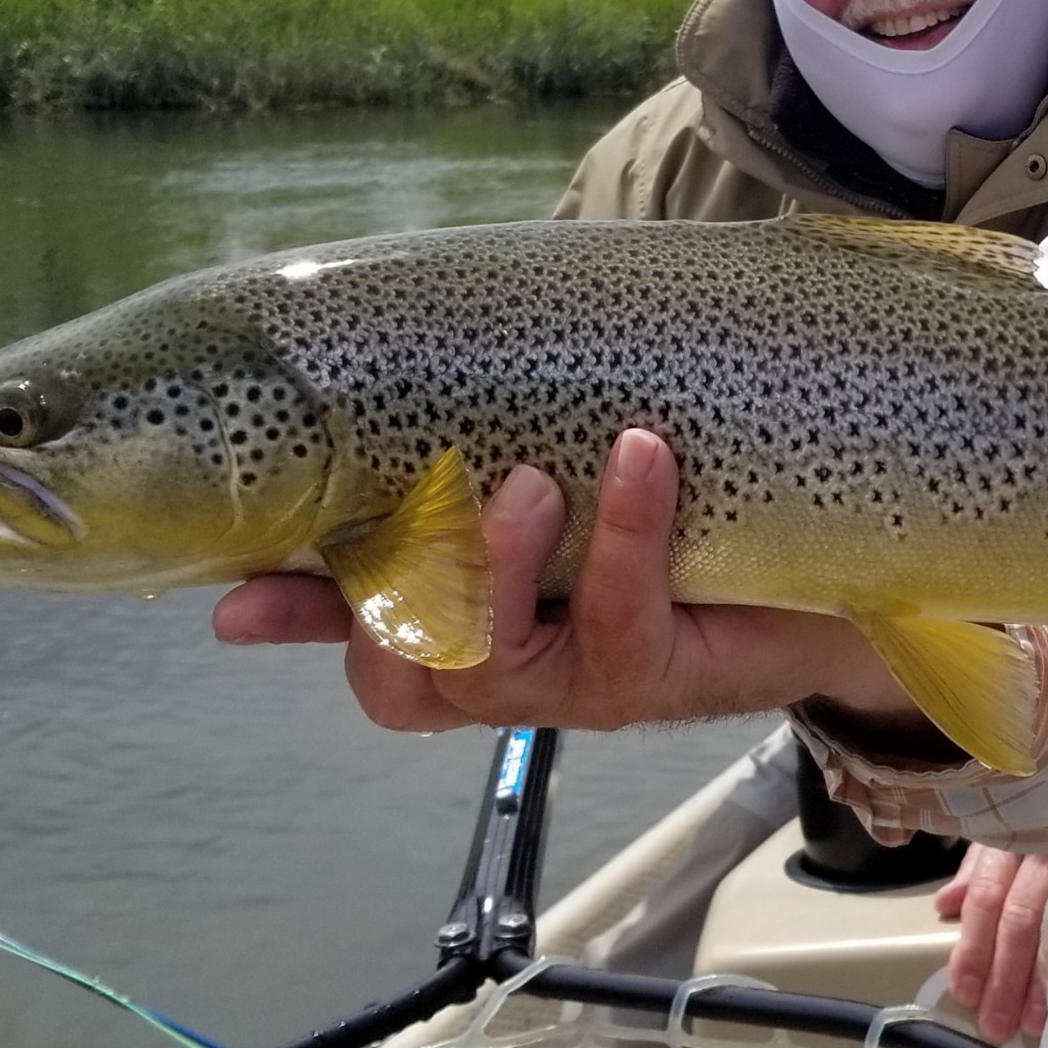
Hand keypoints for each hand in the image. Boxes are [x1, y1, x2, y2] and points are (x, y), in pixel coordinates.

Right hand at [212, 429, 919, 734]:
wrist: (813, 569)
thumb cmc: (670, 506)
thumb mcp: (568, 464)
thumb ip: (486, 438)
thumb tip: (390, 366)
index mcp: (458, 615)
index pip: (349, 627)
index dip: (293, 614)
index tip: (235, 593)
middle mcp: (504, 665)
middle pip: (403, 678)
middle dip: (401, 593)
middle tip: (447, 496)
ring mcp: (575, 680)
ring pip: (491, 668)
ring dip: (498, 570)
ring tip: (538, 481)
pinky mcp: (655, 677)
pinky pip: (617, 621)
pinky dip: (624, 534)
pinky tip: (643, 458)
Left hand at [935, 844, 1047, 1042]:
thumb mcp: (1010, 827)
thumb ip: (978, 867)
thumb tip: (945, 904)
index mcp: (1011, 839)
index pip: (987, 895)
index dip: (974, 945)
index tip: (965, 991)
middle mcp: (1044, 846)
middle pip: (1020, 915)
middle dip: (1005, 974)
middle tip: (995, 1023)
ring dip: (1041, 977)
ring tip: (1031, 1022)